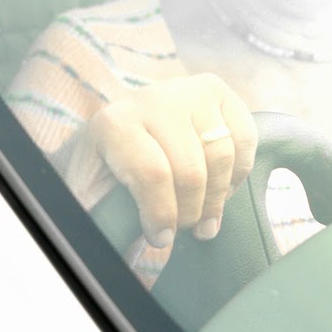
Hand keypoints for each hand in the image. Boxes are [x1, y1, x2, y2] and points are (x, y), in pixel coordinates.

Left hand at [59, 74, 256, 246]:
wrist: (116, 127)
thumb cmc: (103, 167)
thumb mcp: (87, 187)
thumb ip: (96, 210)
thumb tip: (112, 241)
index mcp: (114, 123)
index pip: (152, 176)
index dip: (162, 215)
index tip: (160, 239)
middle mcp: (153, 100)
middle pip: (191, 171)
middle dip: (190, 212)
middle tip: (184, 229)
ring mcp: (188, 91)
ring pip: (222, 157)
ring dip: (216, 198)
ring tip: (204, 218)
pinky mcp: (216, 91)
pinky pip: (245, 139)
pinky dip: (237, 172)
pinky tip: (220, 188)